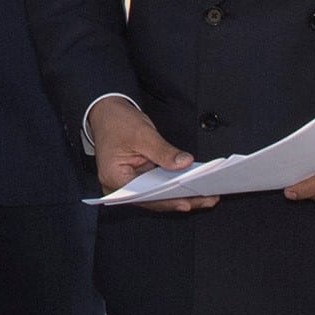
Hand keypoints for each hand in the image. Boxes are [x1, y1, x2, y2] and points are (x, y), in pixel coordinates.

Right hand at [90, 96, 216, 209]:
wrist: (106, 113)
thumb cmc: (116, 122)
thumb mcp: (143, 134)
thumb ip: (164, 151)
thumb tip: (185, 163)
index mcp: (114, 178)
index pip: (145, 196)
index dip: (168, 200)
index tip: (189, 201)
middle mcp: (120, 188)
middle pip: (154, 200)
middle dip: (181, 199)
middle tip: (208, 200)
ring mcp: (129, 185)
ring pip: (158, 196)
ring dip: (181, 195)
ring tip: (206, 196)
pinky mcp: (138, 180)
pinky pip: (159, 188)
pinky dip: (175, 187)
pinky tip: (194, 186)